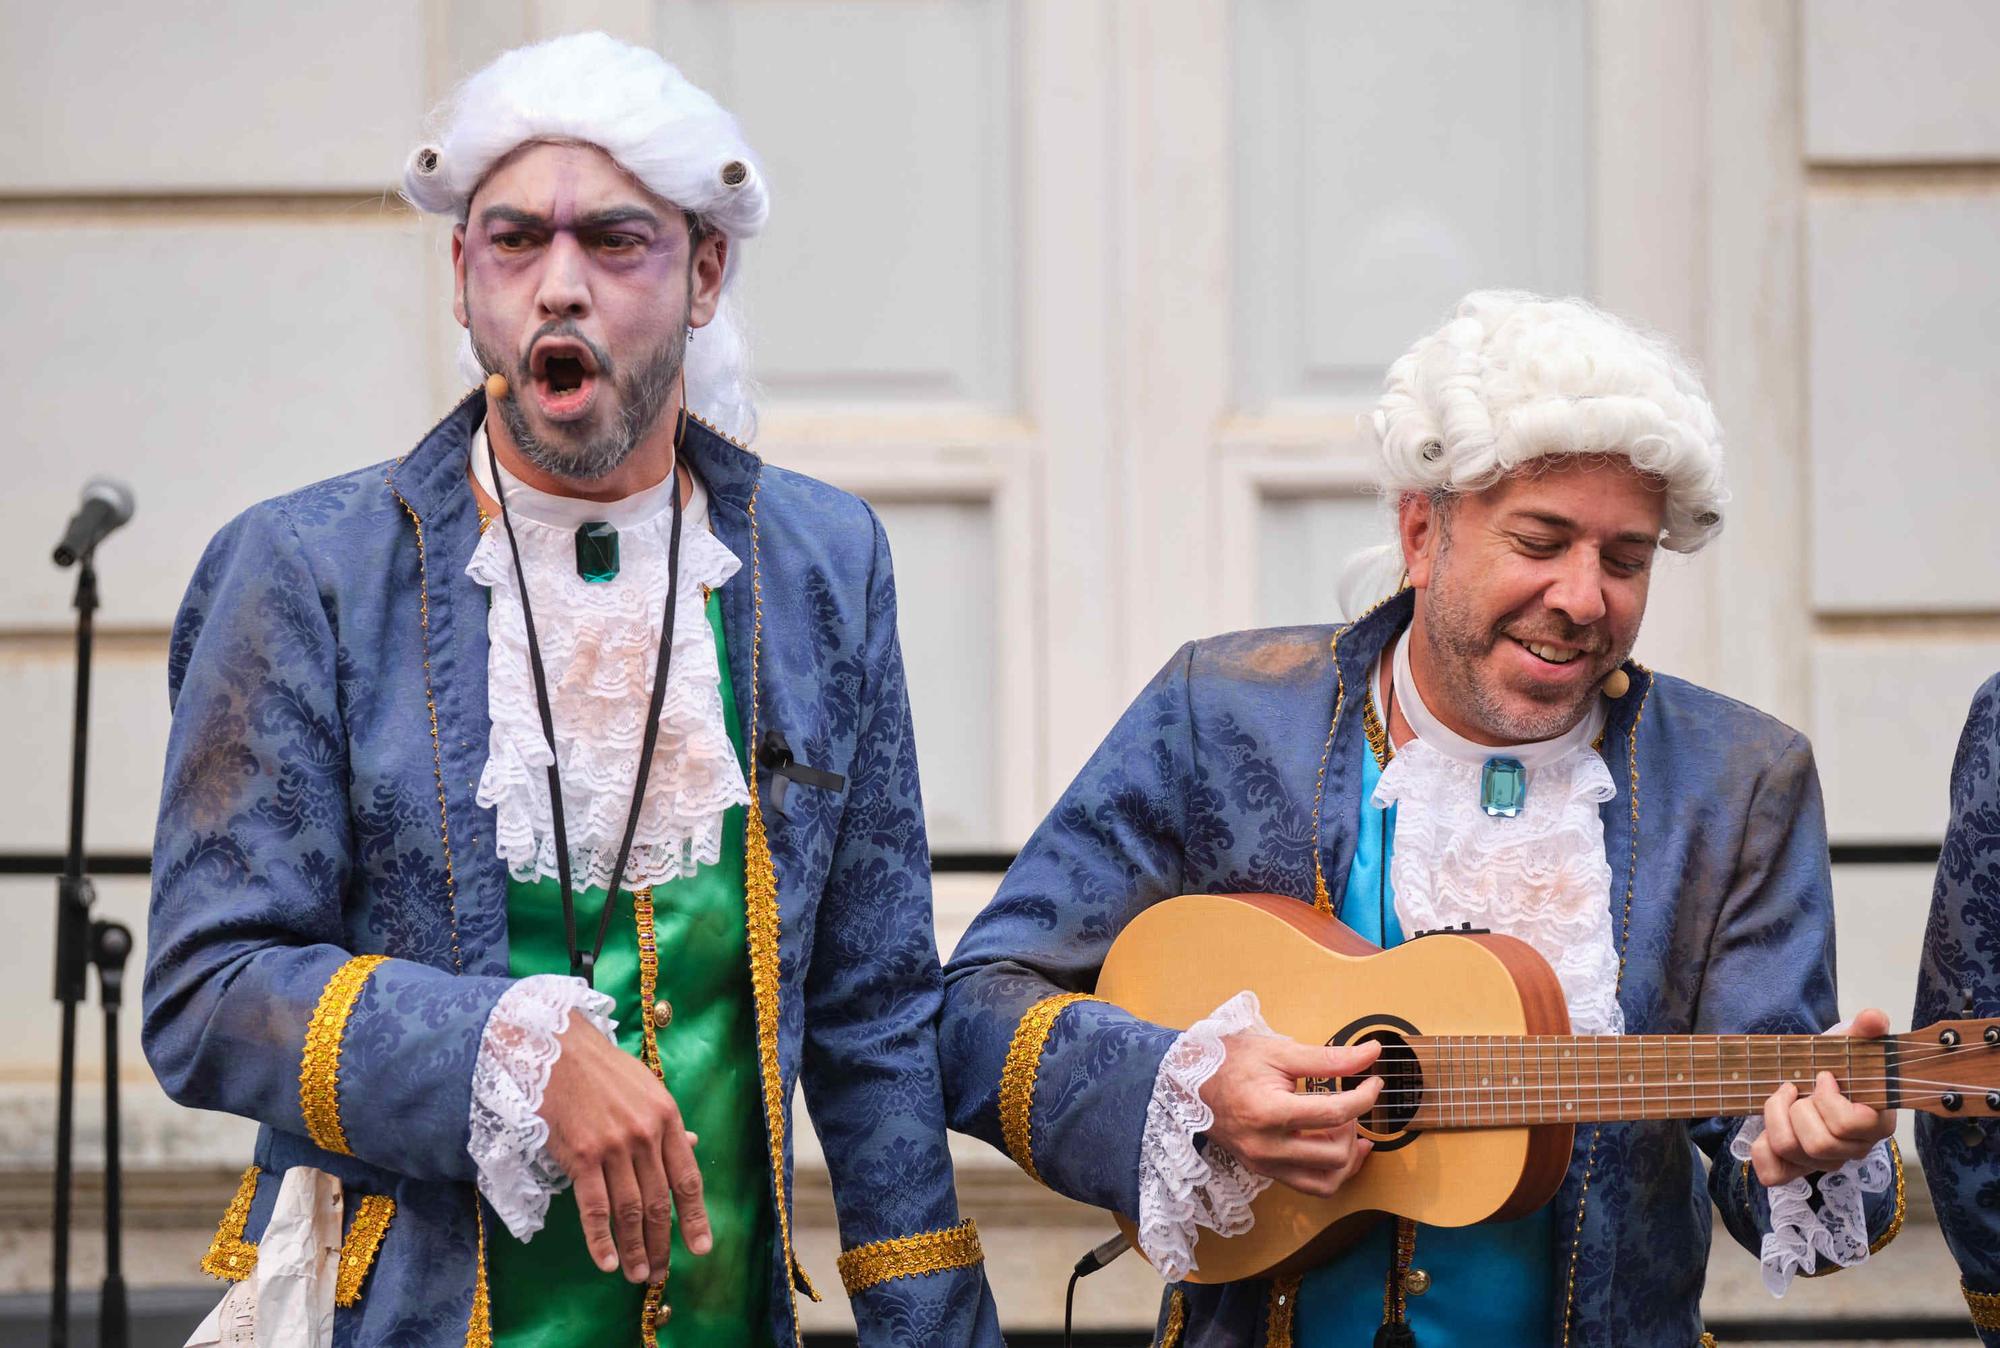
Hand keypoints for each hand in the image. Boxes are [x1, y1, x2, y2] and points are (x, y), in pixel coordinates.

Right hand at [539, 1011, 710, 1281]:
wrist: (559, 1052)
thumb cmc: (604, 1070)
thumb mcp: (648, 1089)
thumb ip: (669, 1125)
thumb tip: (695, 1147)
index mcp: (667, 1119)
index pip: (687, 1179)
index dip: (695, 1218)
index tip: (700, 1248)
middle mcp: (645, 1136)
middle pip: (659, 1202)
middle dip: (662, 1243)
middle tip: (661, 1273)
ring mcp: (614, 1147)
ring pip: (630, 1210)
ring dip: (636, 1248)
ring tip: (639, 1275)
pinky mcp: (581, 1156)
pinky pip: (594, 1207)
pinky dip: (602, 1239)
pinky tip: (608, 1262)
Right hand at [1199, 1034, 1383, 1198]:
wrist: (1186, 1082)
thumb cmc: (1229, 1062)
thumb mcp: (1279, 1052)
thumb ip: (1329, 1057)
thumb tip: (1372, 1053)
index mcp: (1269, 1112)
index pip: (1335, 1113)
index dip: (1364, 1097)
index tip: (1374, 1082)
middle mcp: (1266, 1147)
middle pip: (1335, 1153)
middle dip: (1354, 1126)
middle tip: (1352, 1102)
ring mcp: (1264, 1164)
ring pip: (1326, 1182)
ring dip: (1347, 1158)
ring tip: (1348, 1130)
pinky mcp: (1263, 1171)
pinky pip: (1308, 1185)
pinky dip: (1330, 1171)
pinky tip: (1338, 1147)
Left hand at [1749, 1007, 1898, 1186]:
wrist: (1809, 1076)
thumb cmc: (1833, 1063)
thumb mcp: (1849, 1042)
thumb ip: (1865, 1029)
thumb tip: (1874, 1018)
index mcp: (1875, 1123)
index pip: (1851, 1126)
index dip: (1828, 1099)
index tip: (1822, 1077)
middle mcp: (1854, 1150)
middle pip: (1820, 1145)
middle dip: (1798, 1108)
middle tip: (1798, 1087)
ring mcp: (1825, 1163)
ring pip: (1792, 1152)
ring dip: (1776, 1116)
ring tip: (1783, 1097)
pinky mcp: (1795, 1169)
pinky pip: (1773, 1174)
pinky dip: (1762, 1150)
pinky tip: (1767, 1127)